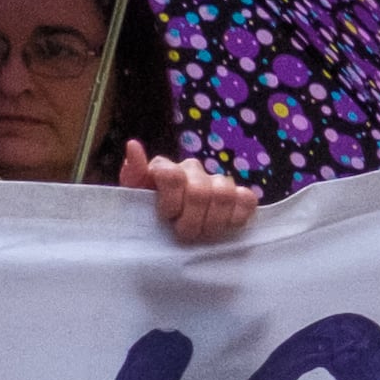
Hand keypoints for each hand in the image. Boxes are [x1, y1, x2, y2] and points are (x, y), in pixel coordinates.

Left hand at [124, 145, 257, 245]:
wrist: (168, 233)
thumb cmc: (146, 216)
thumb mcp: (131, 199)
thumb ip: (132, 173)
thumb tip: (133, 144)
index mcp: (165, 168)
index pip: (173, 176)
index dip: (171, 204)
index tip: (166, 218)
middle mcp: (192, 170)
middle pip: (200, 192)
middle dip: (191, 222)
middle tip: (184, 235)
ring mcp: (216, 181)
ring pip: (224, 194)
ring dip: (213, 222)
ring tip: (202, 235)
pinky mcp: (238, 196)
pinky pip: (247, 199)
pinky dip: (238, 215)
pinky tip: (226, 226)